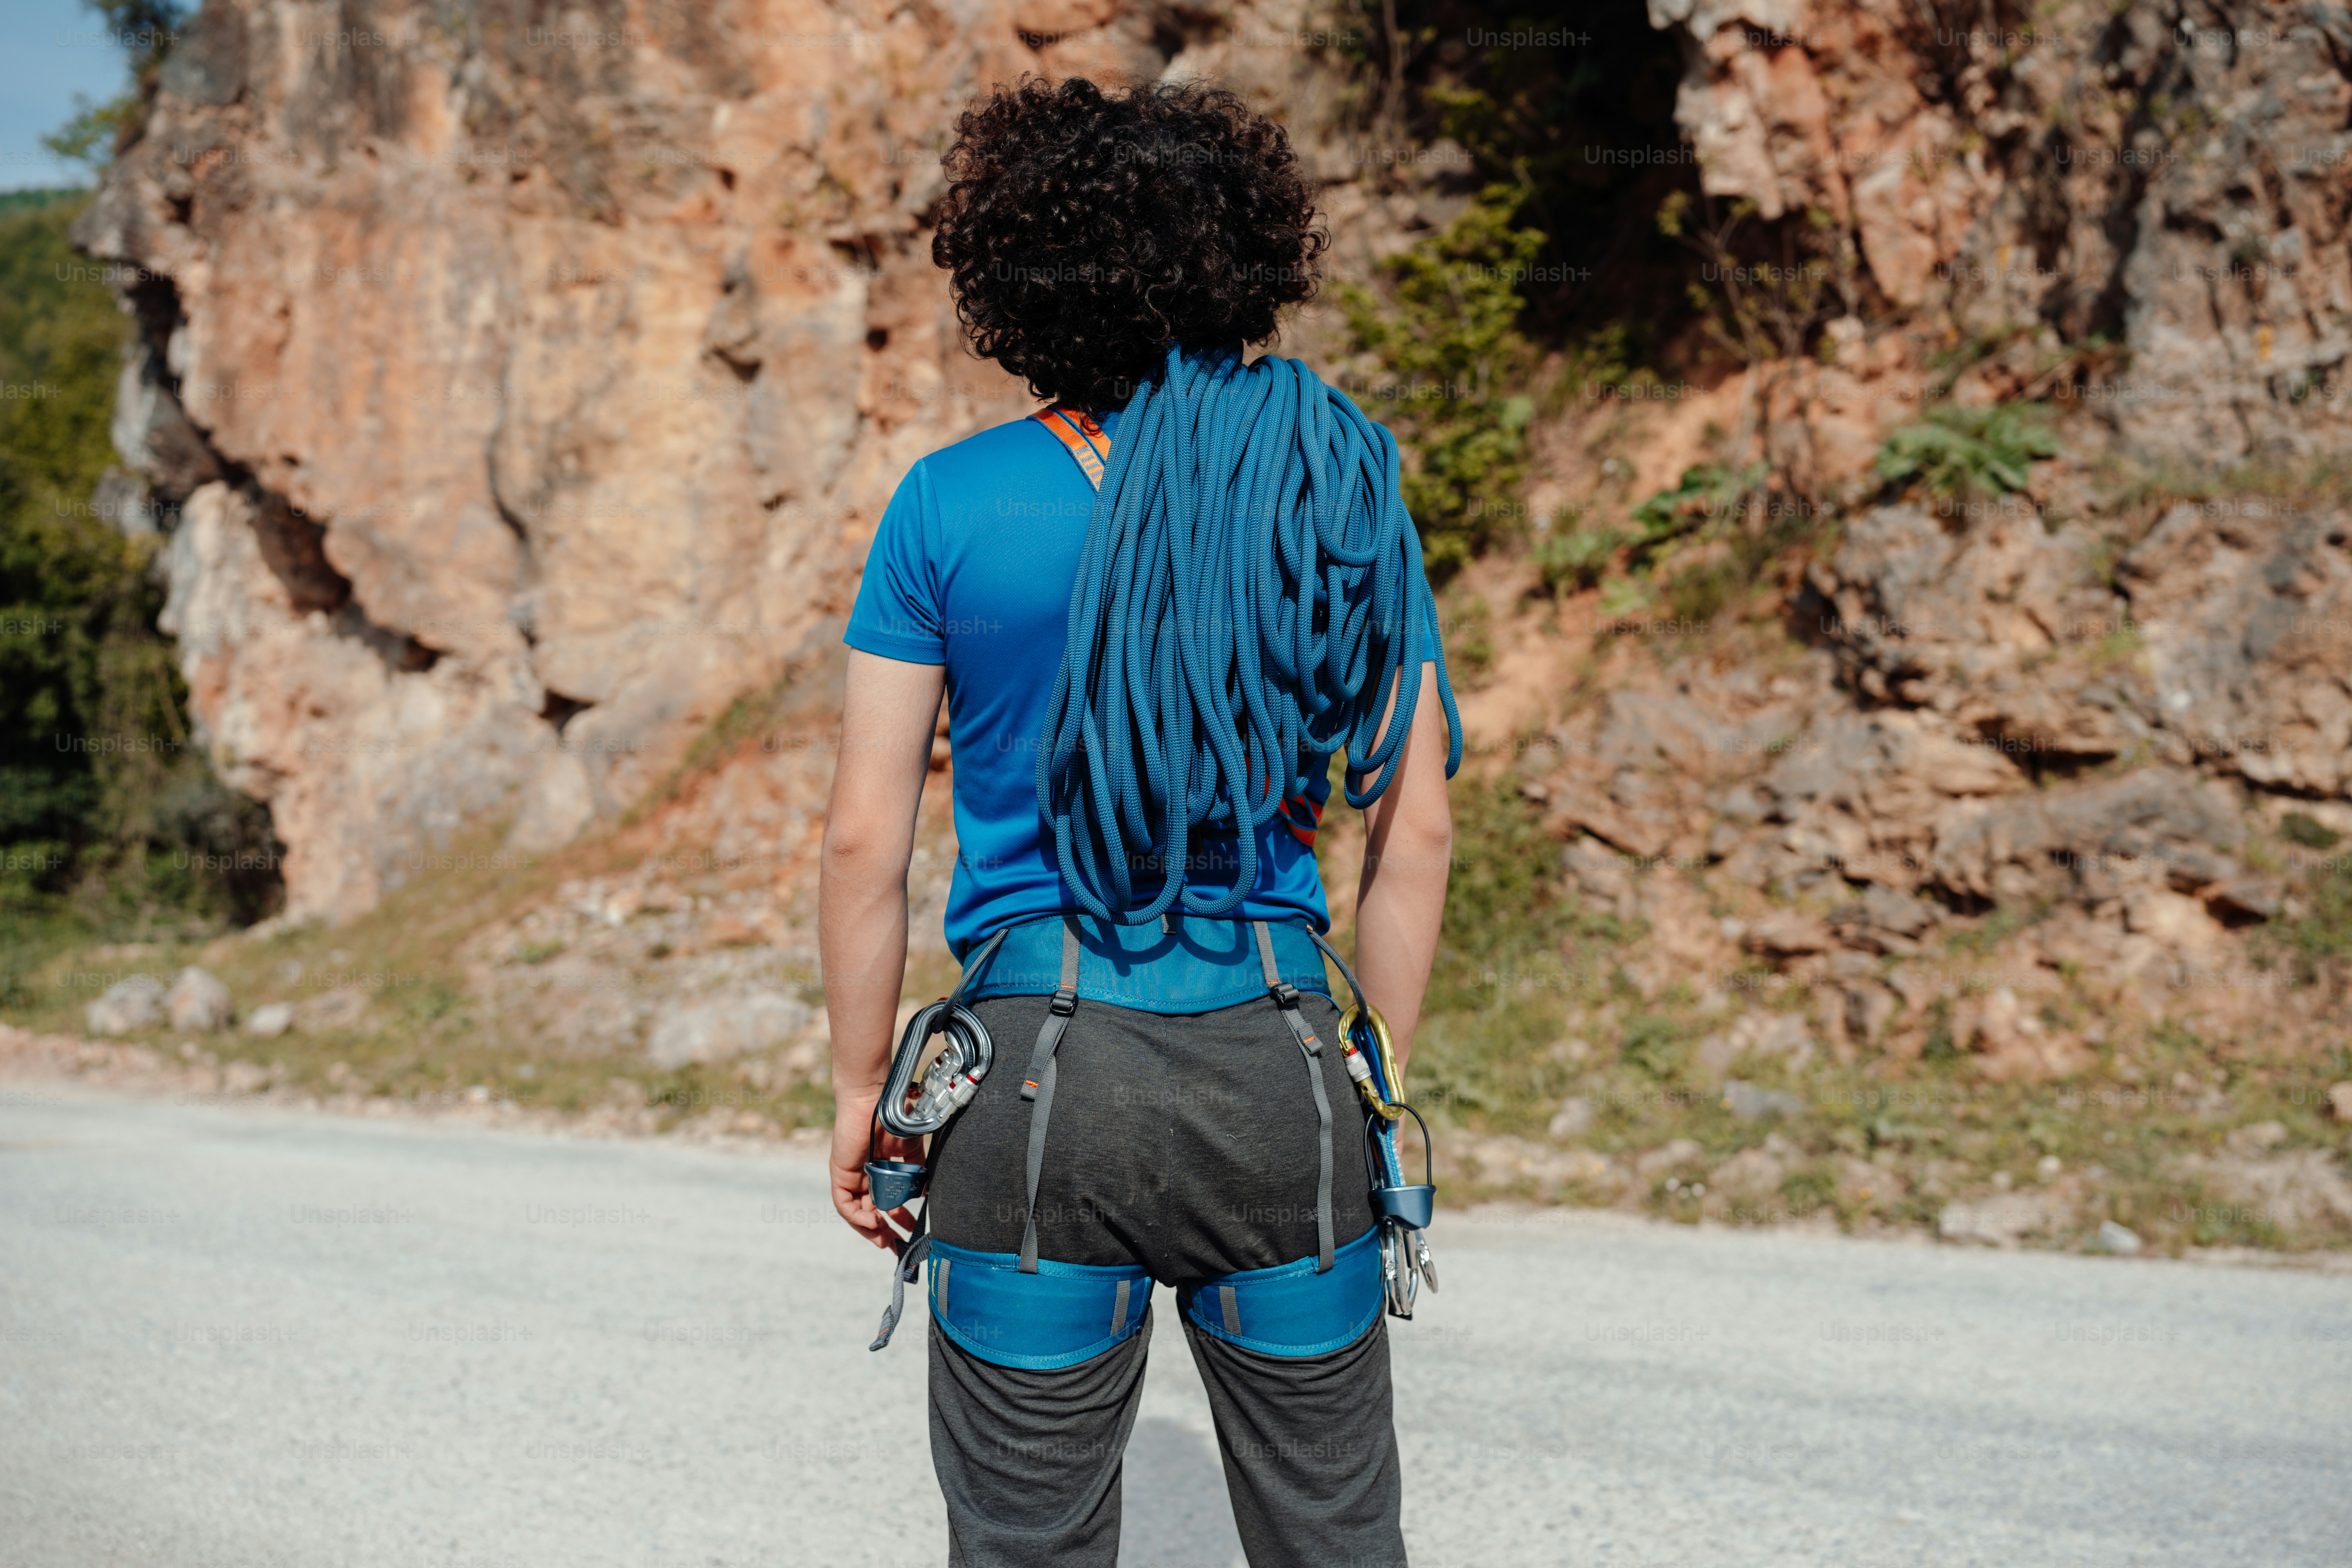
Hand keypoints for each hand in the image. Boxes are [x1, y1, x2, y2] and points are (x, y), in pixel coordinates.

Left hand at [830, 1092, 924, 1249]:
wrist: (875, 1100)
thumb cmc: (893, 1119)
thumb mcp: (910, 1150)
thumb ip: (916, 1172)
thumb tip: (926, 1193)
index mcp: (879, 1172)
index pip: (885, 1203)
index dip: (897, 1220)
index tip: (911, 1232)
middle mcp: (863, 1177)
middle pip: (870, 1213)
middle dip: (884, 1232)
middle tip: (899, 1246)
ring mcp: (850, 1177)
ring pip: (856, 1213)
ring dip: (870, 1229)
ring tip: (887, 1240)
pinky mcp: (840, 1175)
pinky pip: (845, 1205)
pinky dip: (858, 1217)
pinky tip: (874, 1222)